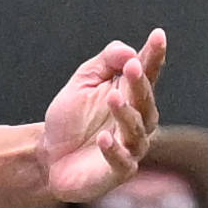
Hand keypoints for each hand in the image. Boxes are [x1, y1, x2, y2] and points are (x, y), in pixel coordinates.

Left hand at [38, 31, 168, 207]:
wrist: (49, 155)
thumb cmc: (72, 117)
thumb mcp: (84, 80)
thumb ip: (107, 61)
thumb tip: (130, 52)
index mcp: (131, 94)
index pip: (147, 72)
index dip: (154, 55)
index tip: (158, 36)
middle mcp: (138, 120)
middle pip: (145, 100)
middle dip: (140, 84)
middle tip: (132, 67)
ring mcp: (131, 147)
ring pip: (137, 130)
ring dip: (126, 114)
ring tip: (113, 99)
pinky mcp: (118, 171)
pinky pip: (121, 161)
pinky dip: (114, 150)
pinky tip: (104, 139)